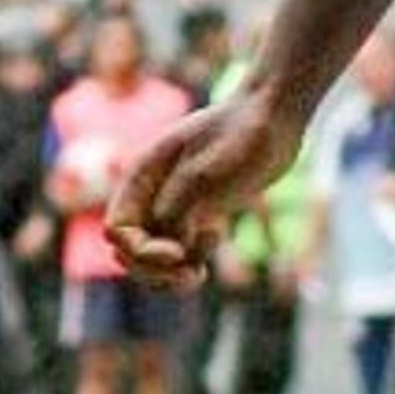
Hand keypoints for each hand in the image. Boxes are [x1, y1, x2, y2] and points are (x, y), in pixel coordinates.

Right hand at [109, 96, 304, 291]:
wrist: (275, 117)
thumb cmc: (243, 132)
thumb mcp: (207, 167)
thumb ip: (177, 204)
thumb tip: (165, 239)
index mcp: (143, 176)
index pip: (119, 230)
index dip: (141, 251)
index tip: (178, 253)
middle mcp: (153, 193)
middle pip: (130, 251)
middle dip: (153, 271)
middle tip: (192, 274)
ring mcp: (175, 205)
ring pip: (154, 258)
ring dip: (170, 275)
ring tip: (198, 275)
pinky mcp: (199, 215)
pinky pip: (181, 253)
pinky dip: (191, 261)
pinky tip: (216, 238)